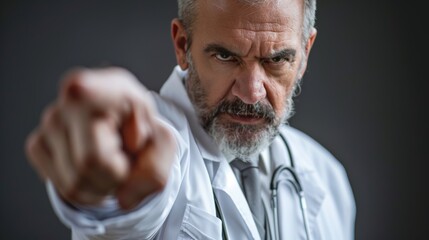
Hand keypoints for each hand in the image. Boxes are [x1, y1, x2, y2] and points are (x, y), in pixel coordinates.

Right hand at [25, 67, 175, 209]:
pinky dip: (84, 186)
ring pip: (71, 186)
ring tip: (112, 158)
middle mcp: (62, 105)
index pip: (94, 158)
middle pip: (83, 174)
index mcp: (91, 91)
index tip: (133, 144)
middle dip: (113, 179)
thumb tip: (123, 199)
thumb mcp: (163, 142)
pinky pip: (60, 186)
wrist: (126, 112)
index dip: (119, 167)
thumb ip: (154, 172)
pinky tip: (95, 163)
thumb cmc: (142, 122)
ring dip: (100, 185)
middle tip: (125, 157)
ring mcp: (47, 124)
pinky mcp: (38, 142)